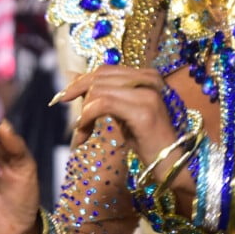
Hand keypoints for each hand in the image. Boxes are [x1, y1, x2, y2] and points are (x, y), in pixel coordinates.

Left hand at [56, 66, 193, 196]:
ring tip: (81, 133)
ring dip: (83, 113)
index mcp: (147, 76)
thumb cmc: (148, 140)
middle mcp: (149, 79)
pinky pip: (103, 104)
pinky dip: (87, 117)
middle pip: (100, 77)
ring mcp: (148, 93)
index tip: (63, 97)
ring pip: (99, 90)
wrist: (172, 163)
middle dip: (78, 94)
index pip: (105, 70)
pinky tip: (84, 132)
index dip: (81, 81)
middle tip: (69, 117)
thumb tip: (73, 76)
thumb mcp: (123, 112)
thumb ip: (104, 93)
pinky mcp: (143, 111)